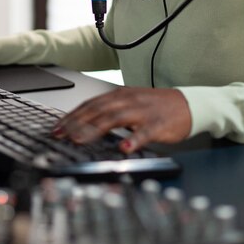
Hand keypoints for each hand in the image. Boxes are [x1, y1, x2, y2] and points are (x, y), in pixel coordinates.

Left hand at [52, 87, 190, 152]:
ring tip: (80, 140)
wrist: (188, 104)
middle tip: (60, 136)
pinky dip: (134, 139)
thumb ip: (109, 112)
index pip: (90, 104)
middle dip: (76, 123)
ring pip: (115, 118)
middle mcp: (128, 100)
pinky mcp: (158, 124)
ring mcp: (143, 111)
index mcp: (119, 95)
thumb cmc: (156, 107)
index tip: (56, 129)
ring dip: (95, 129)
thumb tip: (84, 125)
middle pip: (97, 110)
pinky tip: (124, 148)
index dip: (71, 116)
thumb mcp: (130, 104)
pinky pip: (145, 132)